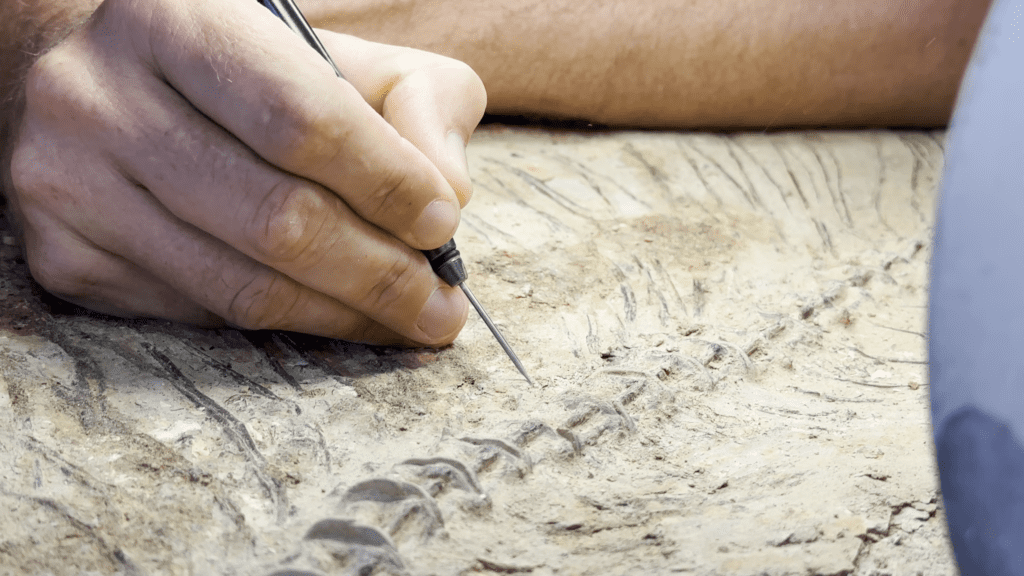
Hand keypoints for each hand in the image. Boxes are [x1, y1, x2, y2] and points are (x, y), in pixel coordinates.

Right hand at [6, 0, 485, 344]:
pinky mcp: (64, 255)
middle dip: (379, 276)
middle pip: (274, 219)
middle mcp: (101, 96)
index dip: (386, 184)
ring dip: (341, 317)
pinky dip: (281, 323)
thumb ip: (418, 103)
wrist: (109, 88)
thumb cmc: (250, 76)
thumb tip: (449, 195)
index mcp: (180, 19)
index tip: (442, 227)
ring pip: (238, 287)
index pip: (302, 119)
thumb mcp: (345, 56)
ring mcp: (70, 183)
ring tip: (404, 321)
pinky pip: (201, 314)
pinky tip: (326, 312)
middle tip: (440, 308)